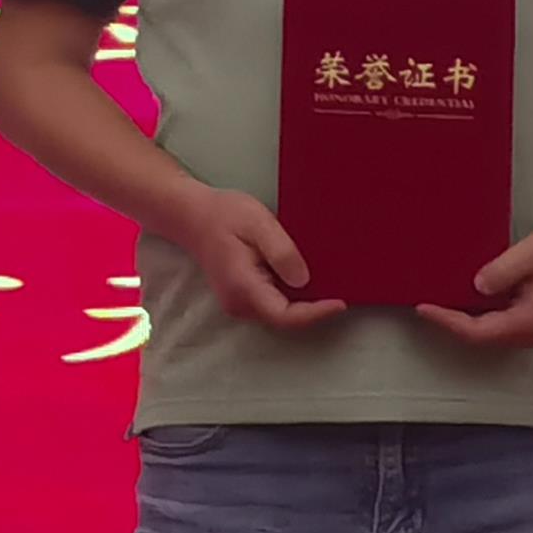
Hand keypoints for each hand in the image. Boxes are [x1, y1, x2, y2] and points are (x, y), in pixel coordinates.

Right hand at [165, 182, 341, 332]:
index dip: (316, 313)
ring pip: (279, 314)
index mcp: (243, 286)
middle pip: (284, 318)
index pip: (285, 315)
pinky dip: (292, 297)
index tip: (341, 302)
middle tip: (342, 290)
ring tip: (330, 285)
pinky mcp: (240, 297)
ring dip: (304, 304)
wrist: (190, 215)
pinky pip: (272, 304)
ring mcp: (237, 303)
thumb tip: (304, 281)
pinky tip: (306, 280)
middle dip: (314, 309)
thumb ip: (281, 252)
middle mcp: (239, 303)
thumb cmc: (223, 214)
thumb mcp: (258, 222)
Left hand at [424, 223, 532, 350]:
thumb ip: (505, 269)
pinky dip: (467, 314)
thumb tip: (477, 286)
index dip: (448, 322)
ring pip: (481, 332)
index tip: (422, 307)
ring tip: (429, 301)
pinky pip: (488, 324)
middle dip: (447, 323)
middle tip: (418, 304)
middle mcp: (525, 332)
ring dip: (455, 320)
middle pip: (476, 336)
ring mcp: (524, 329)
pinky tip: (452, 298)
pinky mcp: (521, 320)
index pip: (478, 330)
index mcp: (527, 320)